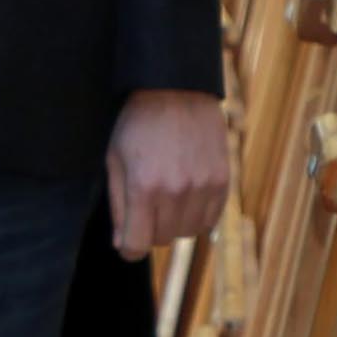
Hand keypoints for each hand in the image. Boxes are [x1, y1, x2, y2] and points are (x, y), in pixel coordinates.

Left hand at [106, 86, 231, 259]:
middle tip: (146, 202)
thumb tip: (123, 244)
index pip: (137, 245)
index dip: (128, 247)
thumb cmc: (137, 124)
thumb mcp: (115, 160)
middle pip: (162, 240)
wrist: (177, 89)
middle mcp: (176, 191)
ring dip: (175, 222)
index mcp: (144, 187)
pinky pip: (210, 220)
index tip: (128, 239)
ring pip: (187, 232)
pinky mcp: (222, 181)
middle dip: (150, 228)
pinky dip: (197, 214)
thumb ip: (118, 206)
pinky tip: (187, 193)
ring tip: (167, 194)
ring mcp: (203, 187)